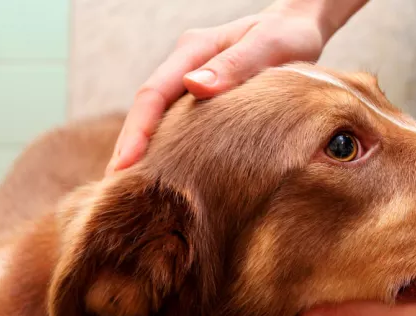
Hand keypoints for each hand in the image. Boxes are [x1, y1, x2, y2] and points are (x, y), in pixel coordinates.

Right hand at [104, 5, 329, 174]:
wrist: (298, 26)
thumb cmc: (288, 34)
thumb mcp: (268, 45)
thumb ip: (234, 64)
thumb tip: (194, 86)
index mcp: (193, 50)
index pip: (153, 93)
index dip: (137, 131)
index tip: (125, 165)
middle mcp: (185, 65)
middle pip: (146, 109)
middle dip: (128, 149)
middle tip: (117, 191)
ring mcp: (190, 81)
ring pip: (158, 118)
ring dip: (144, 152)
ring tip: (132, 191)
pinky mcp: (202, 97)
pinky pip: (177, 123)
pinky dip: (166, 147)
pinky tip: (164, 174)